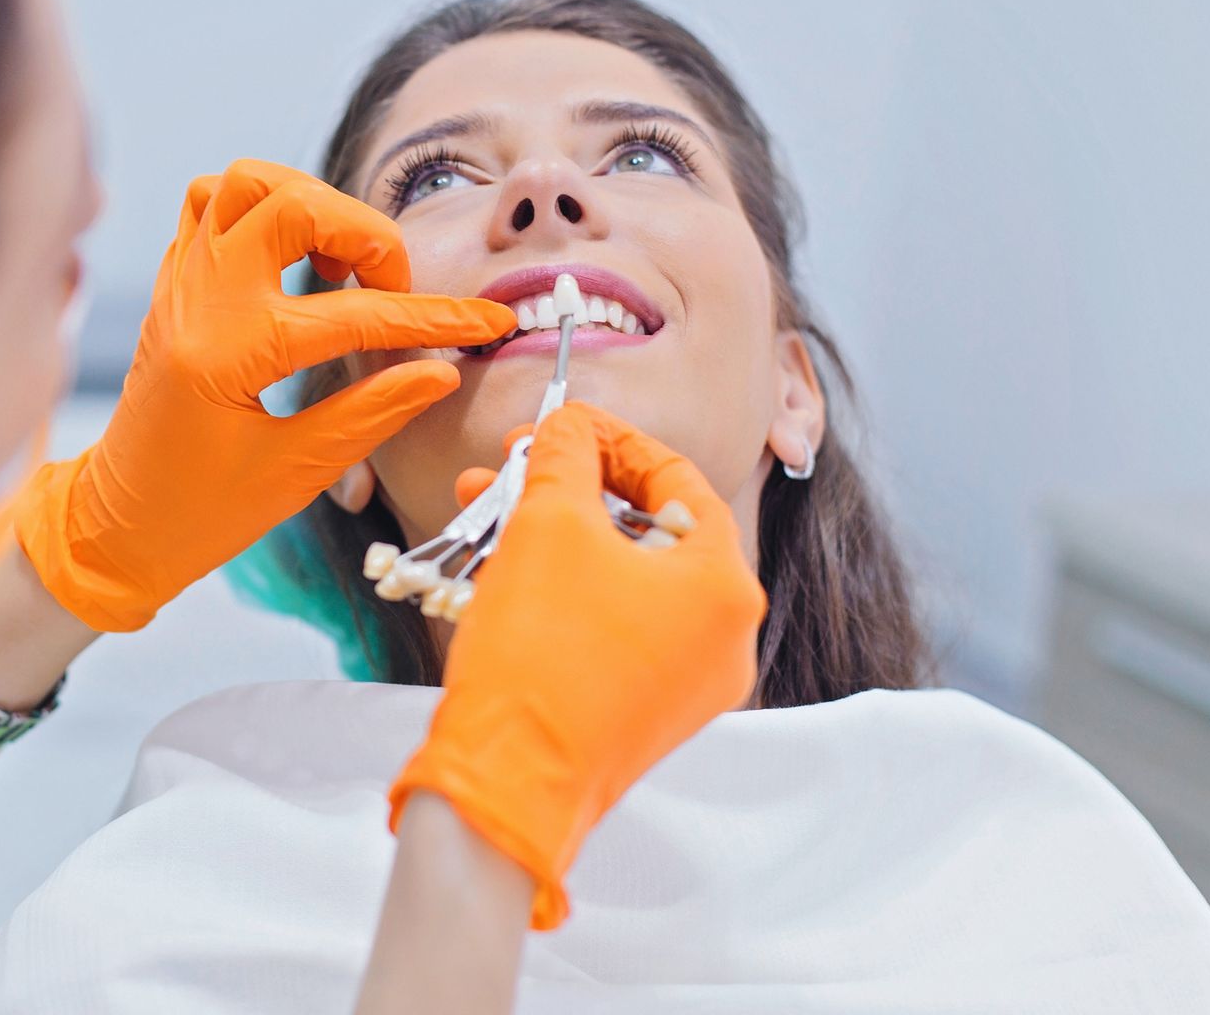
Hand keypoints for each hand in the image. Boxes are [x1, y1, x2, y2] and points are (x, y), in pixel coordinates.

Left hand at [12, 159, 517, 631]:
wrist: (115, 525)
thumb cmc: (200, 514)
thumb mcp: (296, 475)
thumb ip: (372, 413)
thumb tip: (442, 371)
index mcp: (229, 354)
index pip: (353, 314)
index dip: (433, 318)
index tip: (488, 321)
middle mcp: (198, 301)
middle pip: (292, 203)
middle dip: (364, 233)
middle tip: (391, 287)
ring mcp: (179, 283)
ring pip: (244, 182)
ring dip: (310, 203)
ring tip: (342, 261)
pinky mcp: (172, 283)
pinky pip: (208, 202)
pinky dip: (260, 207)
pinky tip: (294, 255)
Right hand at [390, 402, 765, 927]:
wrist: (505, 783)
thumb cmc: (540, 651)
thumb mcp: (549, 523)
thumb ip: (564, 456)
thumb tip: (568, 426)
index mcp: (726, 585)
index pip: (677, 479)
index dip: (610, 438)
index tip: (558, 425)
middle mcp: (724, 637)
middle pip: (649, 530)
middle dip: (571, 488)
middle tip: (515, 464)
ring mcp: (686, 683)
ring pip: (621, 579)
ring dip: (554, 535)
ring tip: (484, 509)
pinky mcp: (642, 713)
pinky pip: (609, 626)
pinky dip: (561, 589)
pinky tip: (498, 564)